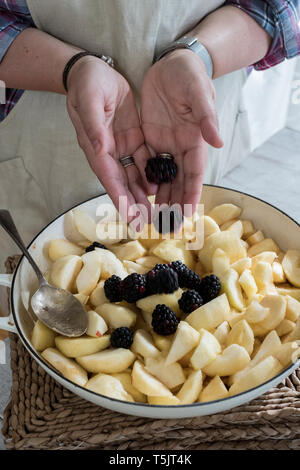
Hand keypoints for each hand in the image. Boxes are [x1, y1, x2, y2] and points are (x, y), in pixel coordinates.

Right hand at [66, 56, 153, 219]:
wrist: (93, 68)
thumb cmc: (88, 82)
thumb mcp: (90, 99)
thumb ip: (94, 126)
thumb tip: (100, 150)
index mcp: (96, 145)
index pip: (109, 177)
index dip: (120, 198)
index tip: (130, 217)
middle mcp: (108, 151)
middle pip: (123, 183)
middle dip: (134, 204)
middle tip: (146, 224)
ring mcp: (122, 146)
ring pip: (134, 176)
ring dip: (143, 195)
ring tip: (156, 213)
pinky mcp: (133, 138)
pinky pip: (144, 160)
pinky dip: (151, 175)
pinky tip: (161, 188)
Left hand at [141, 49, 222, 214]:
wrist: (171, 62)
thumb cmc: (188, 75)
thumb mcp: (198, 92)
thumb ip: (205, 117)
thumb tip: (217, 141)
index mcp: (194, 139)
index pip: (194, 172)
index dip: (190, 193)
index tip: (186, 213)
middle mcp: (180, 146)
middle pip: (178, 180)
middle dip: (173, 203)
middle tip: (166, 224)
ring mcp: (165, 144)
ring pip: (162, 176)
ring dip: (159, 197)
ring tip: (152, 217)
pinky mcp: (150, 138)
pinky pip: (147, 164)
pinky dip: (145, 180)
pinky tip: (139, 195)